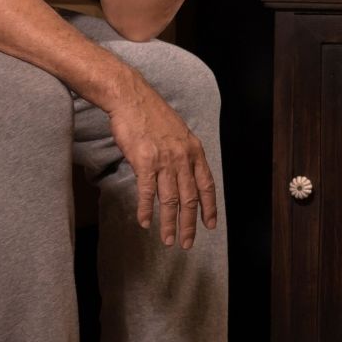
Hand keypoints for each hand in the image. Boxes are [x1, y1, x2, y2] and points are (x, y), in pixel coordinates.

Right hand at [104, 74, 218, 248]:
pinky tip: (145, 222)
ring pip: (171, 200)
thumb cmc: (150, 113)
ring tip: (168, 240)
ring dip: (170, 223)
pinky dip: (147, 210)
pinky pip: (148, 192)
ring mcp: (164, 161)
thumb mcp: (176, 131)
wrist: (131, 98)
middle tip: (187, 242)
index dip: (209, 208)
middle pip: (190, 199)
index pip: (207, 186)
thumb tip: (179, 171)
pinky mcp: (144, 162)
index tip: (210, 225)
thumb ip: (181, 152)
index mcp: (194, 151)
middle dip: (190, 224)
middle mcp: (183, 158)